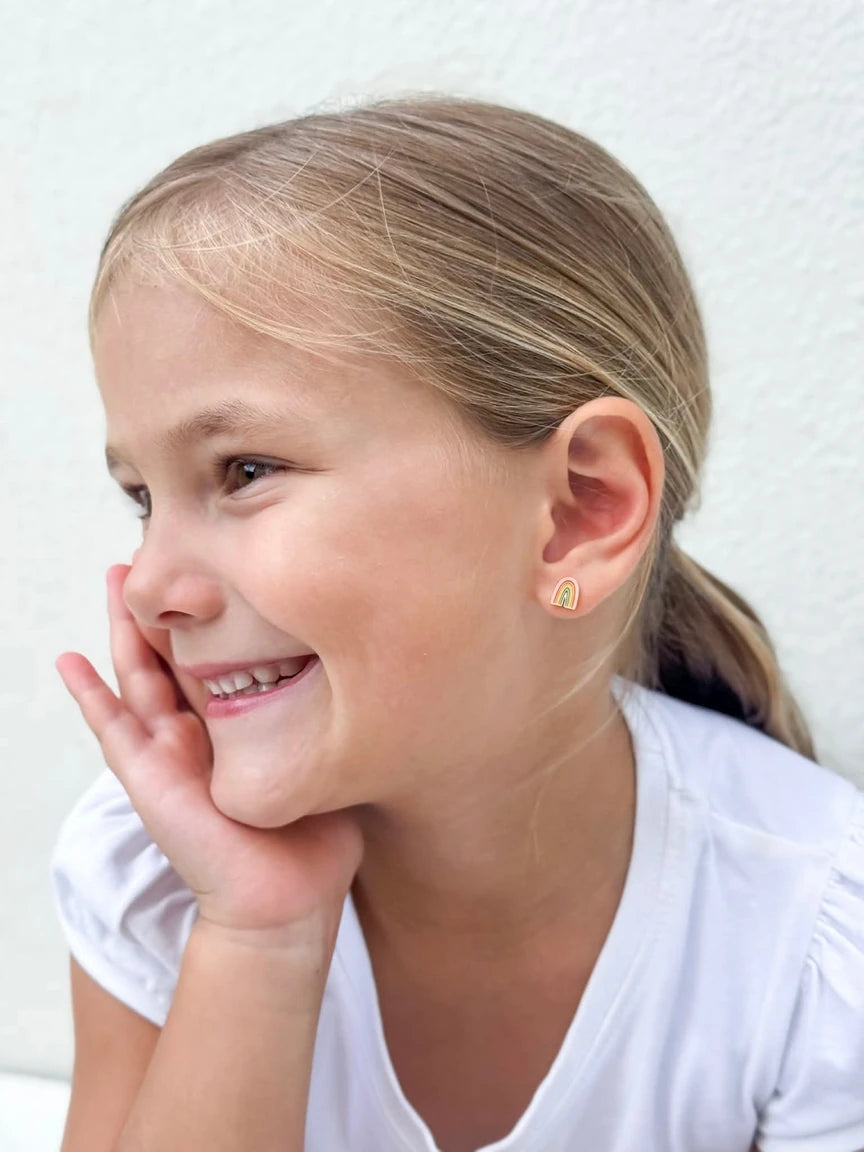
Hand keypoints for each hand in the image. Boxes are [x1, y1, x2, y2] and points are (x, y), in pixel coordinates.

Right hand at [55, 564, 363, 954]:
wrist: (288, 903)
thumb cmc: (313, 840)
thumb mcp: (326, 760)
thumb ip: (330, 721)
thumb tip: (373, 672)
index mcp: (238, 726)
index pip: (218, 654)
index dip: (213, 611)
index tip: (217, 562)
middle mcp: (200, 732)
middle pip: (173, 652)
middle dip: (164, 603)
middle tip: (156, 549)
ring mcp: (170, 753)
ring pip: (139, 676)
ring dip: (124, 628)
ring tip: (114, 578)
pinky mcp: (150, 779)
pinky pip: (113, 730)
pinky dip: (90, 696)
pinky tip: (71, 662)